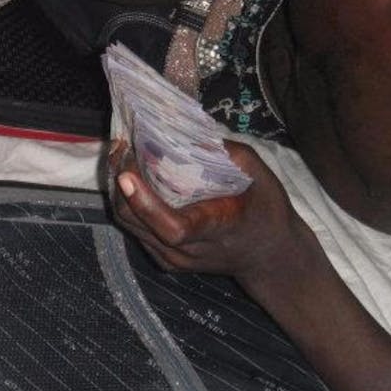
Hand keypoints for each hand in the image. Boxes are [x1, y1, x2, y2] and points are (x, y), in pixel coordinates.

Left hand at [107, 139, 317, 288]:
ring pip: (129, 225)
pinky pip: (135, 229)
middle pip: (138, 223)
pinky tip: (133, 176)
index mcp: (215, 229)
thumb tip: (186, 131)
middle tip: (121, 147)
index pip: (173, 228)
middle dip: (121, 182)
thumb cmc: (266, 210)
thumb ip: (225, 152)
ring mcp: (174, 259)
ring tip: (123, 155)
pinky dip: (128, 201)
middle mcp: (189, 250)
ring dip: (120, 189)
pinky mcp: (165, 259)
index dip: (145, 203)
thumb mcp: (259, 174)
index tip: (127, 174)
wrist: (270, 256)